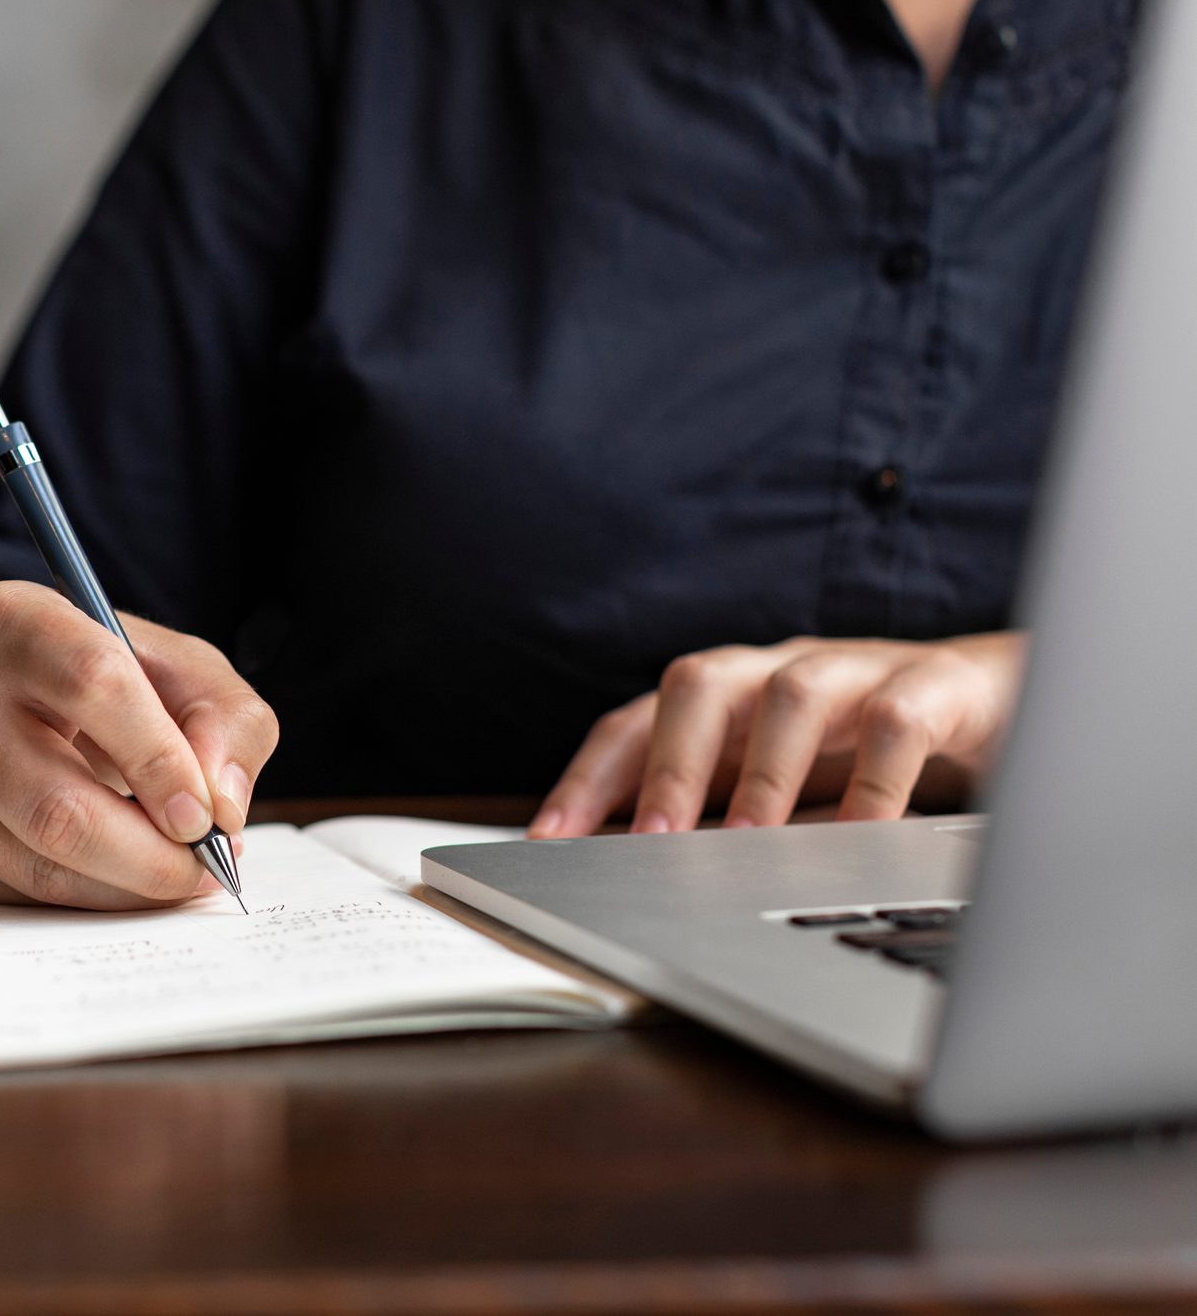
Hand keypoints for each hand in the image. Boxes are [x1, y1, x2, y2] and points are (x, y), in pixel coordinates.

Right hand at [0, 580, 279, 908]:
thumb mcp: (179, 667)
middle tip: (203, 869)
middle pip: (56, 805)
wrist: (2, 691)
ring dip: (122, 890)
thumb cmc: (101, 676)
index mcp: (14, 620)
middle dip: (148, 858)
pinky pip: (11, 895)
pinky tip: (115, 877)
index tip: (206, 818)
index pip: (93, 685)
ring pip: (35, 864)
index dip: (160, 761)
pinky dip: (81, 901)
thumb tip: (221, 808)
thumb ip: (226, 720)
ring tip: (172, 875)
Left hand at [530, 632, 1025, 838]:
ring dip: (762, 772)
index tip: (546, 841)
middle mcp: (778, 669)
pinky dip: (876, 781)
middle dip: (666, 764)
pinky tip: (862, 838)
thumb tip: (637, 882)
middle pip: (699, 684)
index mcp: (727, 695)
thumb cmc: (867, 746)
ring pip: (791, 693)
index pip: (635, 721)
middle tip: (651, 845)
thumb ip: (717, 817)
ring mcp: (856, 670)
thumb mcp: (779, 783)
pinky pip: (898, 722)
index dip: (587, 777)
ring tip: (746, 846)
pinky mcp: (936, 685)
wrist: (1006, 696)